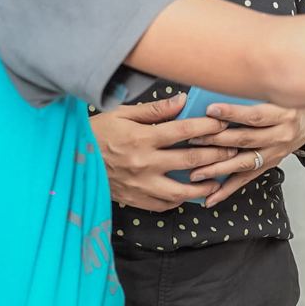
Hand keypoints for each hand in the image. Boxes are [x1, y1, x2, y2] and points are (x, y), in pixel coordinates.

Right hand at [90, 92, 236, 212]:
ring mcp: (141, 185)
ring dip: (204, 185)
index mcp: (141, 138)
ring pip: (182, 190)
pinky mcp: (136, 200)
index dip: (207, 127)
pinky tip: (191, 191)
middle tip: (232, 149)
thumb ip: (155, 110)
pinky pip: (165, 205)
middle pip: (189, 161)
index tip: (223, 123)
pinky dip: (181, 199)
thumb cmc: (99, 133)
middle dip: (216, 154)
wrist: (72, 162)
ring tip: (219, 178)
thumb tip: (183, 100)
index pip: (183, 132)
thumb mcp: (123, 114)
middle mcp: (144, 164)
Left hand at [187, 102, 304, 207]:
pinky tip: (210, 198)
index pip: (255, 115)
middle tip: (193, 139)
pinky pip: (246, 179)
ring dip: (218, 168)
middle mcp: (281, 135)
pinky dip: (227, 190)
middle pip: (246, 139)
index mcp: (283, 114)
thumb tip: (220, 89)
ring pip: (244, 163)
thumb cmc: (289, 102)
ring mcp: (275, 153)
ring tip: (195, 173)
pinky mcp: (269, 166)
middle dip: (217, 141)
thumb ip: (254, 94)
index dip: (233, 113)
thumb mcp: (279, 93)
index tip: (210, 110)